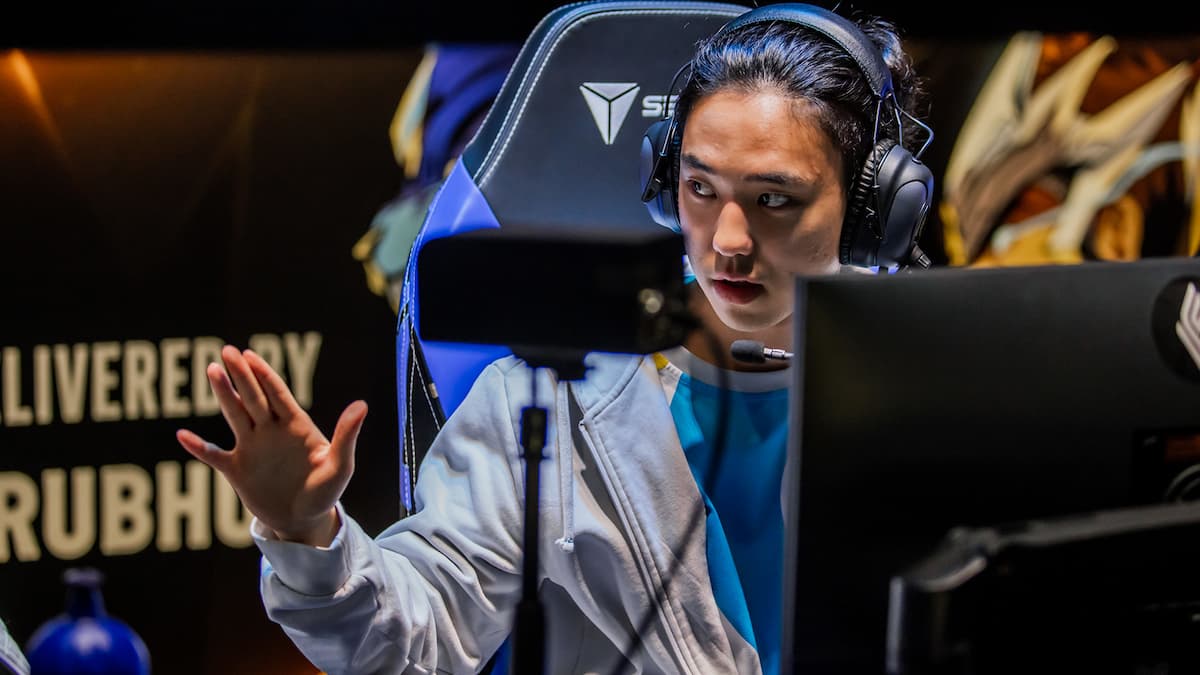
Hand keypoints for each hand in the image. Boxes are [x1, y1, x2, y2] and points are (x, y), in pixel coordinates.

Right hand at [175, 345, 366, 546]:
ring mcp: (252, 448)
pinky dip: (199, 447)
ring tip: (212, 370)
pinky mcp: (237, 471)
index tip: (251, 355)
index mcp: (296, 426)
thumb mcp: (339, 465)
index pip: (278, 394)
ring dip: (224, 394)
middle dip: (242, 375)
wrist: (304, 521)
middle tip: (228, 351)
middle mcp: (271, 431)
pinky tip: (182, 436)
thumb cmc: (326, 492)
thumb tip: (361, 405)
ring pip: (234, 415)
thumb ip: (346, 435)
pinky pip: (214, 455)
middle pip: (254, 397)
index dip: (265, 375)